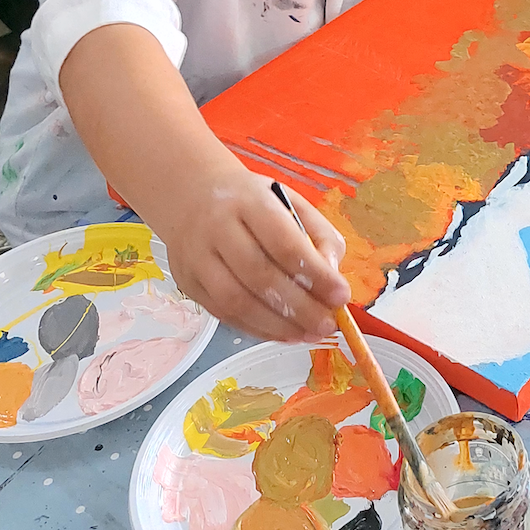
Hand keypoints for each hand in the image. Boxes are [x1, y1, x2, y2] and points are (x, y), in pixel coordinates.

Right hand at [162, 170, 351, 343]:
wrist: (189, 194)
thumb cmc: (249, 200)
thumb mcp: (290, 201)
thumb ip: (318, 234)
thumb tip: (332, 274)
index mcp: (249, 202)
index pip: (284, 243)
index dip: (315, 274)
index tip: (341, 296)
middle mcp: (218, 228)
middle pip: (259, 276)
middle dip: (299, 307)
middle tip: (327, 325)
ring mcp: (197, 258)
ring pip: (236, 301)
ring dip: (276, 326)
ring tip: (307, 334)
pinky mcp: (188, 283)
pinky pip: (223, 314)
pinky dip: (255, 329)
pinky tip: (281, 333)